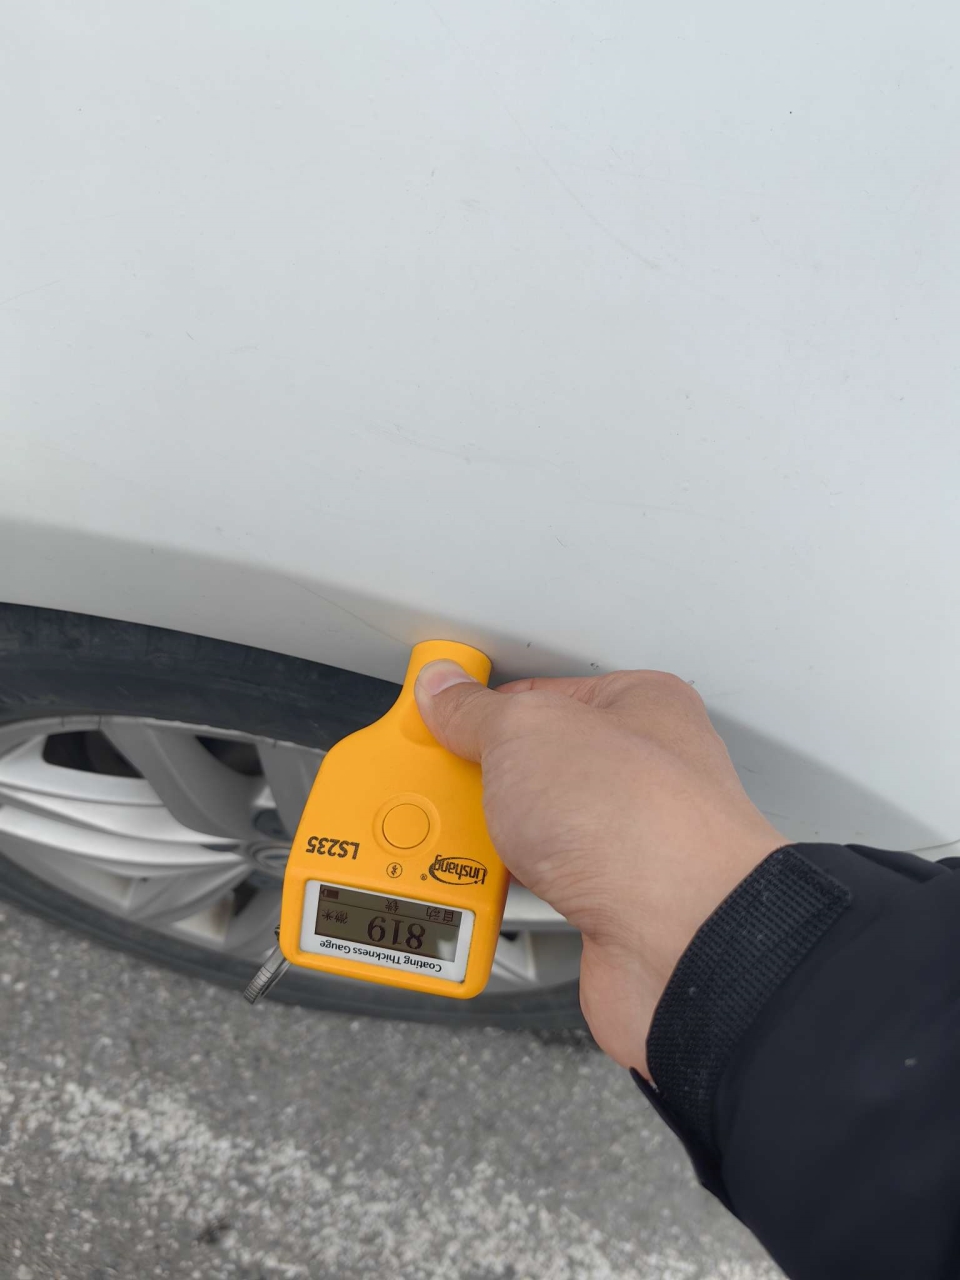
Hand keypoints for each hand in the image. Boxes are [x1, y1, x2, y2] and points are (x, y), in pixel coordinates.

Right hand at [415, 663, 785, 1077]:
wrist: (682, 941)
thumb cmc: (643, 822)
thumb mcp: (527, 733)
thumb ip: (477, 712)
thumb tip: (446, 694)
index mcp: (638, 706)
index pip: (542, 692)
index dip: (483, 705)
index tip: (436, 715)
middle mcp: (641, 772)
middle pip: (535, 765)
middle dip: (482, 781)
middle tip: (437, 787)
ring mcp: (628, 842)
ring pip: (535, 831)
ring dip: (491, 842)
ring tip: (454, 842)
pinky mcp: (612, 905)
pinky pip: (541, 889)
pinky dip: (507, 893)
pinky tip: (485, 890)